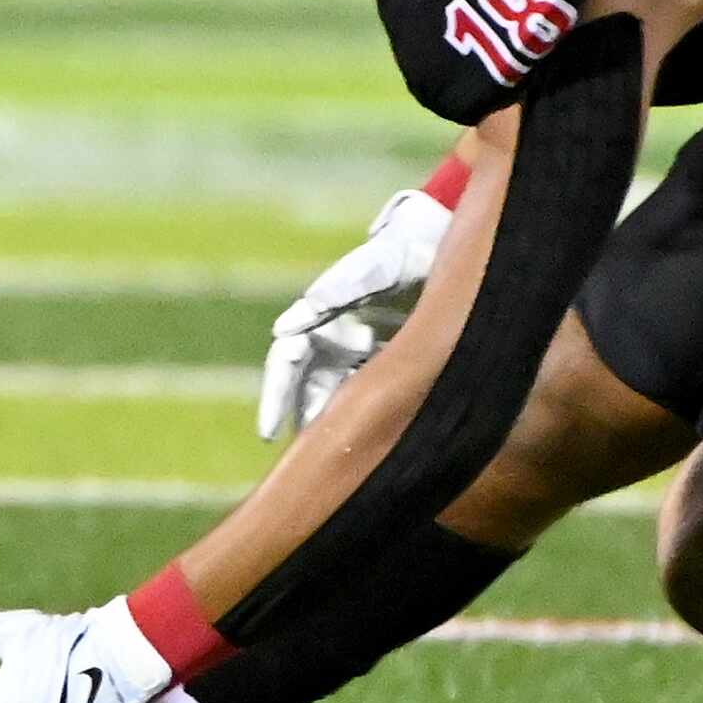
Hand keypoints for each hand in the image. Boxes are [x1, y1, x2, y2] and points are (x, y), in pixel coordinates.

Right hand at [256, 187, 453, 439]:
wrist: (434, 243)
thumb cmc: (402, 254)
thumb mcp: (375, 268)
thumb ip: (338, 291)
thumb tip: (285, 327)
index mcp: (320, 314)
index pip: (287, 360)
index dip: (276, 396)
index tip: (268, 432)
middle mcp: (332, 334)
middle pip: (308, 386)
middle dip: (307, 419)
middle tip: (311, 459)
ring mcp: (356, 347)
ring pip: (337, 392)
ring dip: (337, 418)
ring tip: (346, 454)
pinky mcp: (381, 355)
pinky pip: (366, 389)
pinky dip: (367, 408)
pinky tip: (380, 432)